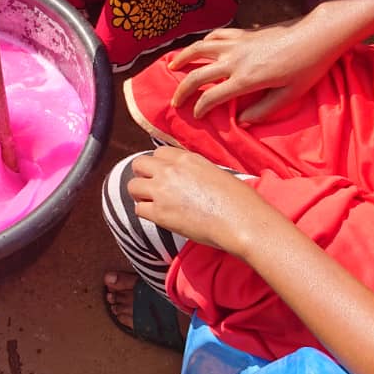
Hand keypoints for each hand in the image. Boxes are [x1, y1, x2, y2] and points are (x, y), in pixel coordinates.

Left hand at [129, 147, 278, 257]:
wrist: (241, 220)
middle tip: (152, 187)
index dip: (159, 164)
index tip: (163, 174)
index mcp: (186, 158)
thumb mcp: (216, 172)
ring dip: (140, 194)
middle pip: (139, 165)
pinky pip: (138, 209)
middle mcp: (170, 171)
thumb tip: (187, 176)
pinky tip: (159, 216)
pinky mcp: (159, 214)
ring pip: (133, 186)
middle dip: (143, 175)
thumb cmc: (238, 199)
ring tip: (153, 203)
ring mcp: (162, 191)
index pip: (158, 153)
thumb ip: (195, 169)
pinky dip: (146, 213)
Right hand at [169, 20, 338, 122]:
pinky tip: (201, 46)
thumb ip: (264, 110)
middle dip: (182, 90)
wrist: (316, 35)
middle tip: (175, 100)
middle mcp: (235, 61)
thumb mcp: (289, 95)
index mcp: (245, 80)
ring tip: (172, 65)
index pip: (212, 97)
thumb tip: (243, 120)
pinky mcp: (243, 33)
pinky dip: (204, 41)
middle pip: (197, 75)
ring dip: (183, 58)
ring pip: (199, 49)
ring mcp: (237, 44)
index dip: (200, 108)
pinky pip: (217, 36)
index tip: (196, 115)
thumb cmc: (307, 67)